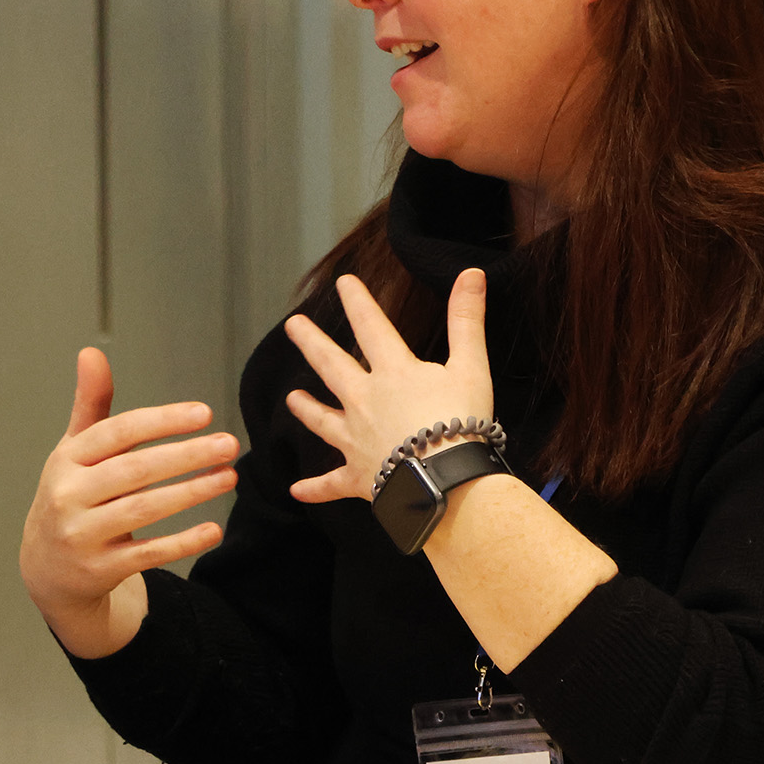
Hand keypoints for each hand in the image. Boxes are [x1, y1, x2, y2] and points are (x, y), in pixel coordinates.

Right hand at [19, 347, 237, 657]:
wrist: (47, 569)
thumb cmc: (72, 496)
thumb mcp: (74, 451)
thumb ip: (91, 405)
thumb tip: (91, 353)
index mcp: (67, 460)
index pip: (117, 433)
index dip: (161, 421)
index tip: (204, 412)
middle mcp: (69, 496)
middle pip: (134, 470)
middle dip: (186, 455)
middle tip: (229, 444)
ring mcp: (82, 536)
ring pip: (143, 510)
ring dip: (191, 493)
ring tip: (228, 477)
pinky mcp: (100, 570)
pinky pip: (147, 554)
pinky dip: (182, 542)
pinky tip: (214, 529)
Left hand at [283, 269, 492, 502]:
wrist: (448, 481)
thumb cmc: (463, 423)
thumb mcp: (471, 367)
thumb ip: (467, 320)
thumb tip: (471, 273)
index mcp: (393, 373)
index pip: (371, 327)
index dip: (358, 301)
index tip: (343, 281)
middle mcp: (365, 401)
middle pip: (331, 365)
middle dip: (311, 342)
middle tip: (292, 325)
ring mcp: (357, 439)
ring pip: (322, 421)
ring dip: (306, 409)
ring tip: (292, 398)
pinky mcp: (359, 476)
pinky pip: (331, 483)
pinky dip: (314, 488)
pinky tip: (296, 490)